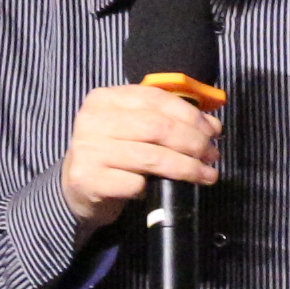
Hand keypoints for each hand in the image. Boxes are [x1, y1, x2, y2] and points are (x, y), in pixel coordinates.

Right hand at [59, 84, 221, 232]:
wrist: (76, 188)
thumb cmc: (112, 155)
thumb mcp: (131, 127)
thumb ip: (164, 119)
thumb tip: (211, 126)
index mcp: (104, 99)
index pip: (156, 99)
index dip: (191, 115)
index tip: (213, 131)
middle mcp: (93, 121)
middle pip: (158, 128)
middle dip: (193, 142)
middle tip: (212, 155)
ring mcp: (89, 151)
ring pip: (152, 158)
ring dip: (187, 168)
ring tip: (206, 174)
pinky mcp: (89, 180)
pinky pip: (137, 184)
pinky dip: (157, 187)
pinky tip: (168, 189)